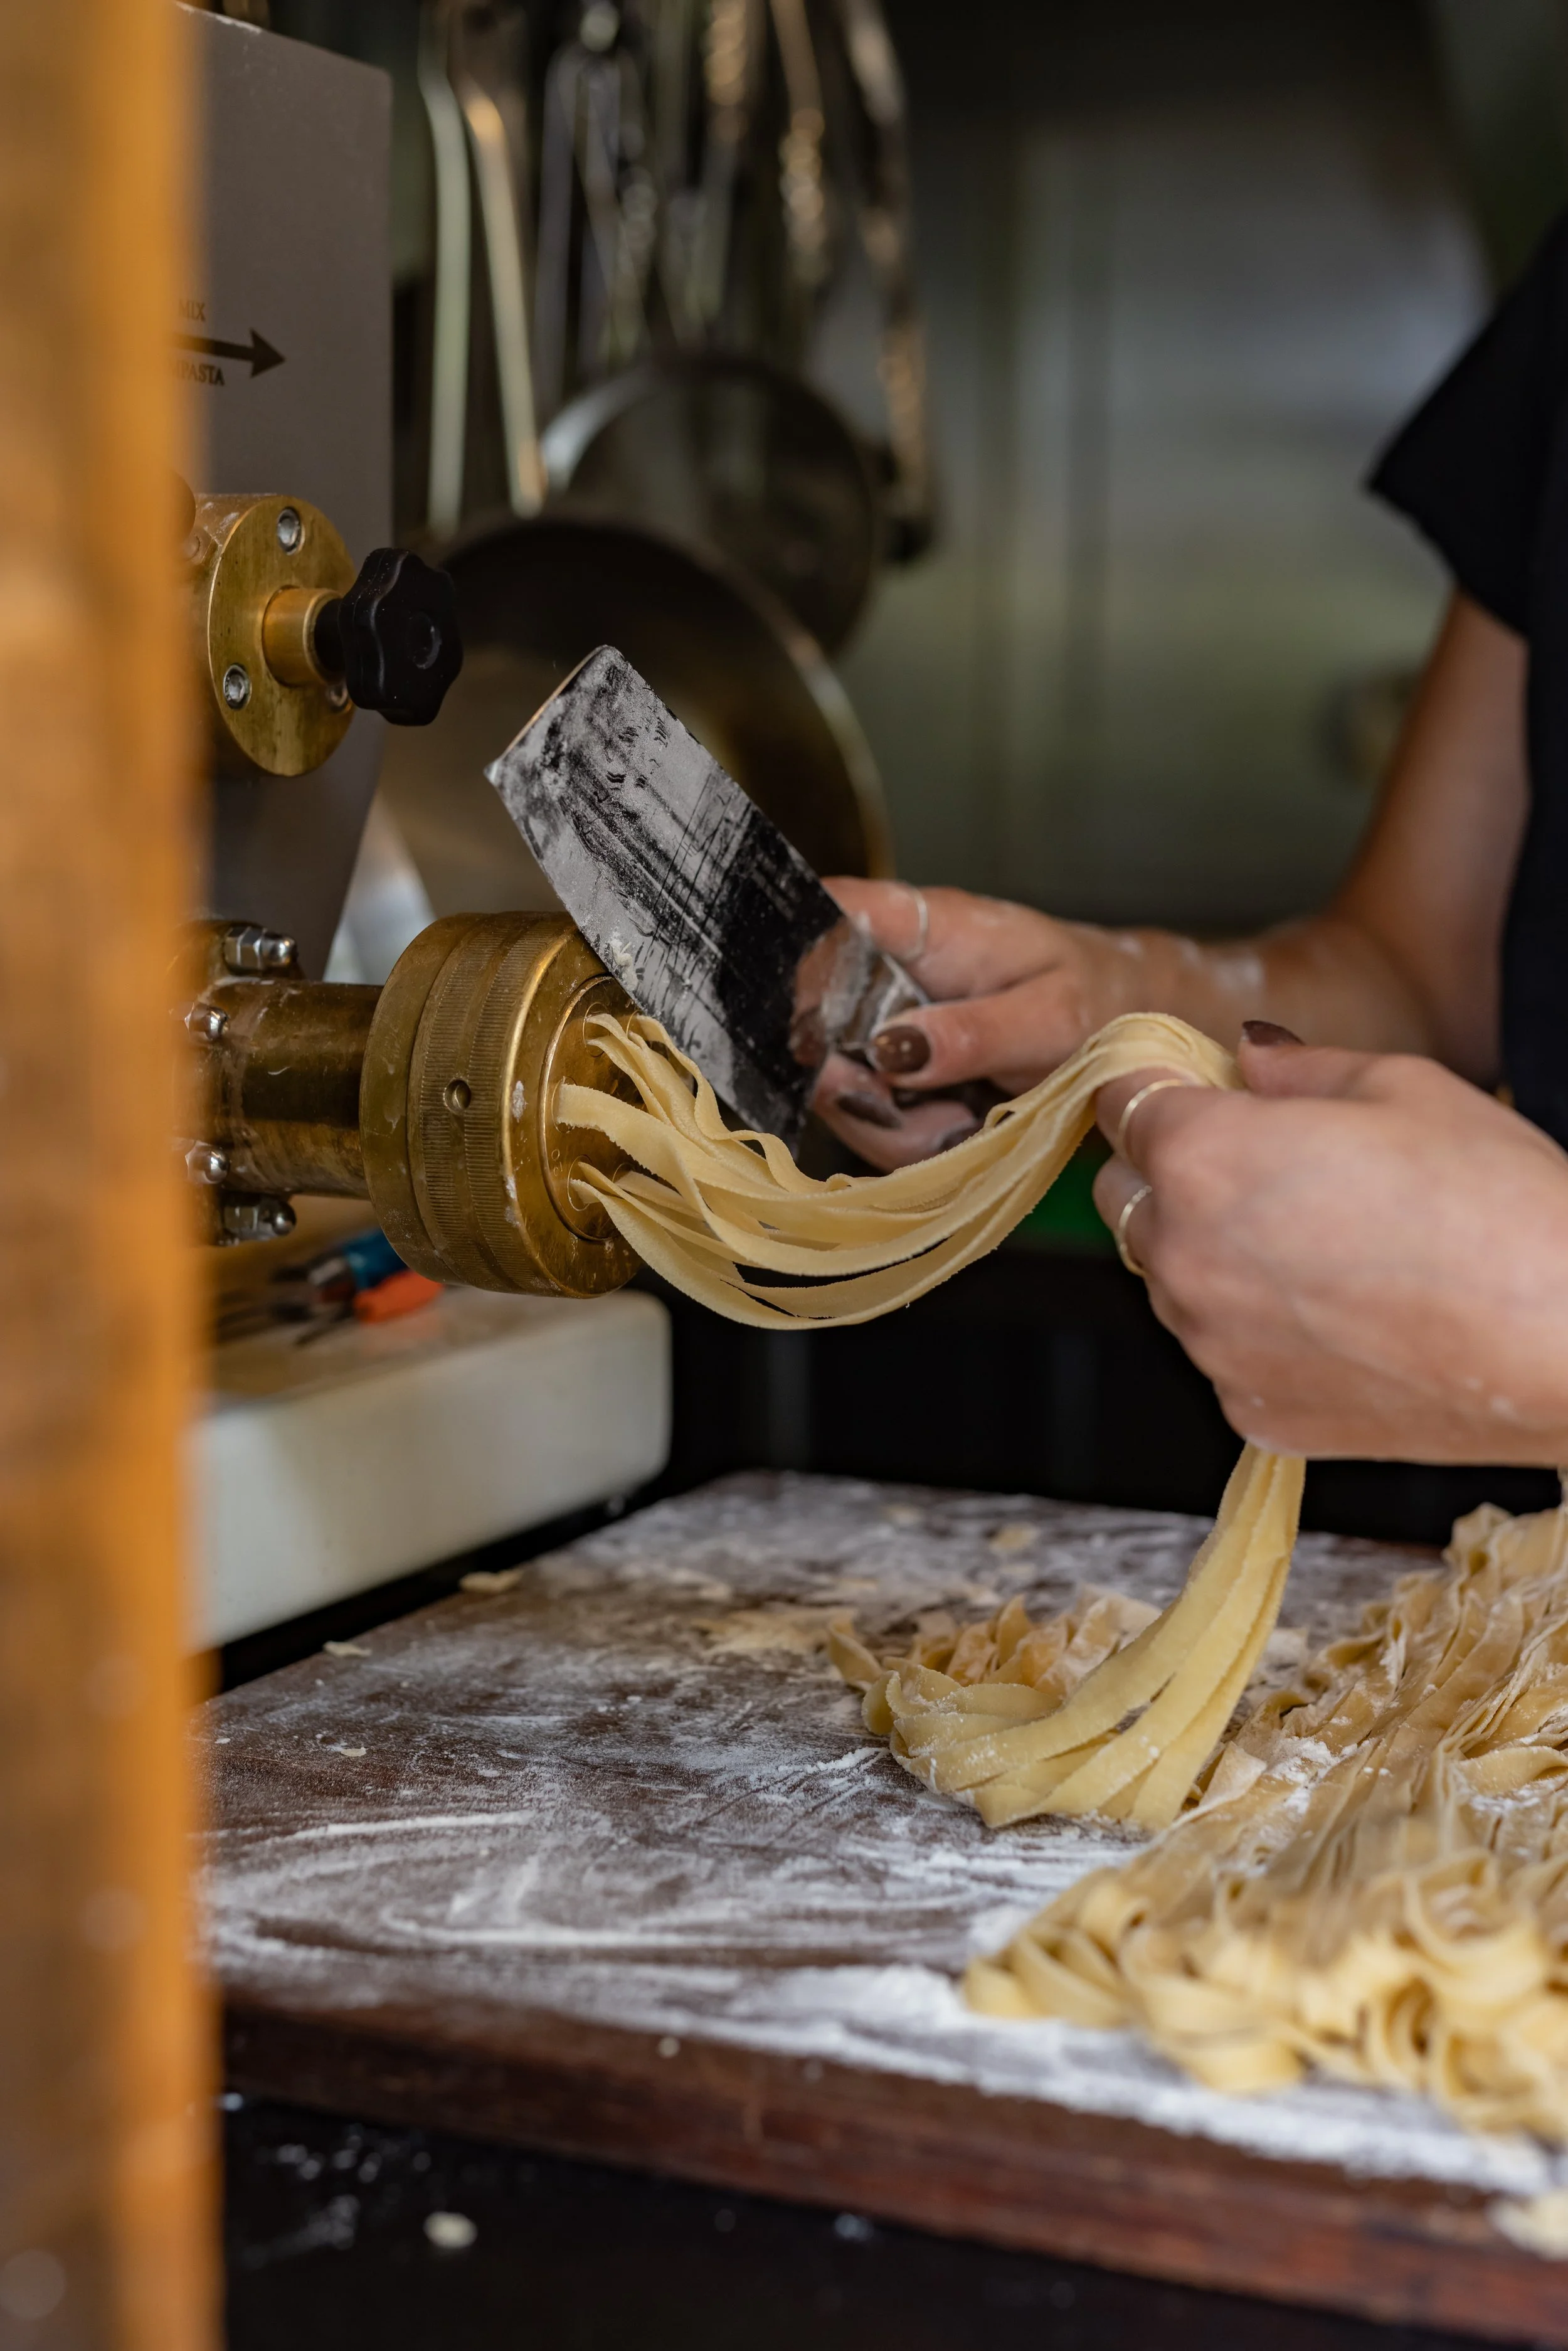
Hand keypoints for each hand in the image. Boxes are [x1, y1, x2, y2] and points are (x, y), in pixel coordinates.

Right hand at [812, 879, 1160, 1169]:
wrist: (1122, 1033)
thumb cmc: (1095, 1001)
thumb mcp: (1051, 1017)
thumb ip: (974, 1032)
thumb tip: (893, 1049)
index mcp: (922, 925)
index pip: (828, 909)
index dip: (803, 968)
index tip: (823, 1036)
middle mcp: (886, 972)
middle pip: (810, 1022)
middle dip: (852, 1085)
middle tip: (918, 1109)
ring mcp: (881, 1028)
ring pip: (835, 1086)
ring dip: (891, 1126)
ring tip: (963, 1120)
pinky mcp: (890, 1076)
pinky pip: (869, 1121)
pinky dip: (909, 1142)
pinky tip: (958, 1129)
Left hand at [1093, 1028, 1567, 1463]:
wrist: (1565, 1343)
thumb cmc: (1498, 1206)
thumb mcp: (1405, 1087)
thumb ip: (1300, 1069)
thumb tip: (1250, 1058)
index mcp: (1203, 1157)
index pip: (1121, 1103)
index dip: (1155, 1087)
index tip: (1188, 1087)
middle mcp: (1184, 1256)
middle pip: (1124, 1195)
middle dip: (1169, 1169)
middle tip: (1259, 1162)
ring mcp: (1211, 1345)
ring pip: (1166, 1278)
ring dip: (1207, 1251)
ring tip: (1316, 1241)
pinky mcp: (1251, 1411)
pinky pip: (1221, 1352)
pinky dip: (1253, 1329)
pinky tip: (1338, 1312)